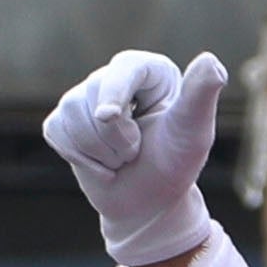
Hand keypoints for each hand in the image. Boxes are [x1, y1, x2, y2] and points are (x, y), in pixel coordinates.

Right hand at [47, 51, 228, 266]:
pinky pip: (55, 129)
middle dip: (115, 139)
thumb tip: (211, 62)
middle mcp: (117, 76)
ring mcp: (86, 96)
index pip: (125, 67)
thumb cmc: (175, 165)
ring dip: (99, 152)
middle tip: (136, 153)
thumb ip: (200, 97)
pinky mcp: (64, 119)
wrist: (150, 203)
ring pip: (71, 112)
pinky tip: (101, 164)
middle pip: (93, 94)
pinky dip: (78, 157)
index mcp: (152, 71)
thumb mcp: (192, 133)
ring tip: (121, 159)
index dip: (114, 90)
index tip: (109, 117)